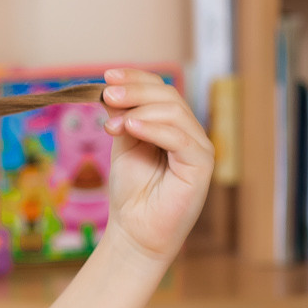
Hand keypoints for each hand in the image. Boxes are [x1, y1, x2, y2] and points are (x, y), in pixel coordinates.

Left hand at [99, 69, 212, 263]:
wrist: (135, 230)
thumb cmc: (132, 192)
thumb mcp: (123, 146)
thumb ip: (122, 119)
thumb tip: (110, 90)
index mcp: (171, 125)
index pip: (159, 90)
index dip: (135, 78)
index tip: (106, 76)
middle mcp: (188, 133)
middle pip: (168, 96)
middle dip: (134, 91)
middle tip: (106, 94)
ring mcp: (198, 148)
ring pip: (175, 112)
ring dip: (140, 109)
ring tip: (112, 122)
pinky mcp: (201, 166)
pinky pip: (180, 138)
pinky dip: (153, 128)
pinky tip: (129, 126)